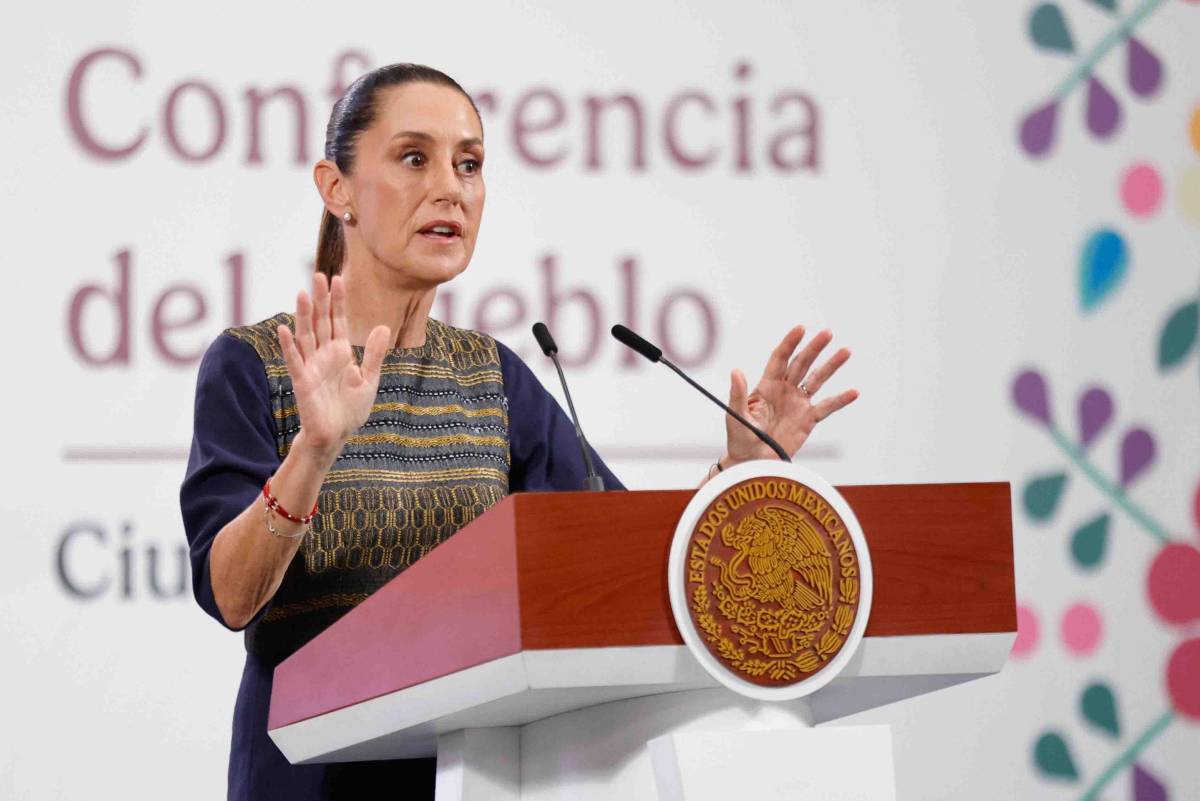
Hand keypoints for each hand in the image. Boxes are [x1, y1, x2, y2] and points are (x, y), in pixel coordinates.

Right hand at [277, 273, 390, 459]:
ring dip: (304, 315)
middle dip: (320, 299)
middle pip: (320, 321)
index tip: (338, 278)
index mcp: (339, 352)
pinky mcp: (302, 381)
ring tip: (302, 292)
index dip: (338, 301)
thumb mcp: (369, 379)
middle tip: (318, 274)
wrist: (336, 435)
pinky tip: (284, 328)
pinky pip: (294, 360)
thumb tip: (382, 327)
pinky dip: (289, 345)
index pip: (337, 320)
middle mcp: (323, 355)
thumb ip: (373, 354)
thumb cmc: (350, 409)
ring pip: (306, 335)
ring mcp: (311, 366)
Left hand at [722, 326, 858, 465]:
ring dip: (831, 366)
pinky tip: (854, 392)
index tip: (801, 329)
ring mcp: (798, 403)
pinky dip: (840, 400)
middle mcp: (784, 390)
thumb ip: (738, 394)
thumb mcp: (736, 416)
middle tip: (828, 333)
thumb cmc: (740, 438)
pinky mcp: (808, 419)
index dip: (790, 343)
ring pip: (817, 380)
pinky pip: (827, 407)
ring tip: (846, 351)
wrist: (752, 462)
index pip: (780, 358)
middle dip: (814, 348)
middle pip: (802, 363)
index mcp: (766, 386)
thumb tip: (736, 371)